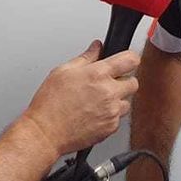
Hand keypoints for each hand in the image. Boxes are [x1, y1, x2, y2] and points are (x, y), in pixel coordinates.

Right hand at [24, 40, 139, 154]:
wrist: (46, 133)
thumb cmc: (50, 104)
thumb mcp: (63, 71)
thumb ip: (86, 57)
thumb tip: (97, 47)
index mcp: (98, 74)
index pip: (131, 60)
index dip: (129, 59)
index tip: (125, 61)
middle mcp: (109, 92)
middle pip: (133, 82)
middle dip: (123, 81)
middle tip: (107, 84)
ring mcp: (112, 111)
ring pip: (127, 102)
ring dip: (117, 100)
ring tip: (97, 102)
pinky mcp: (111, 127)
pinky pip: (119, 118)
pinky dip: (110, 116)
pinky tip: (94, 114)